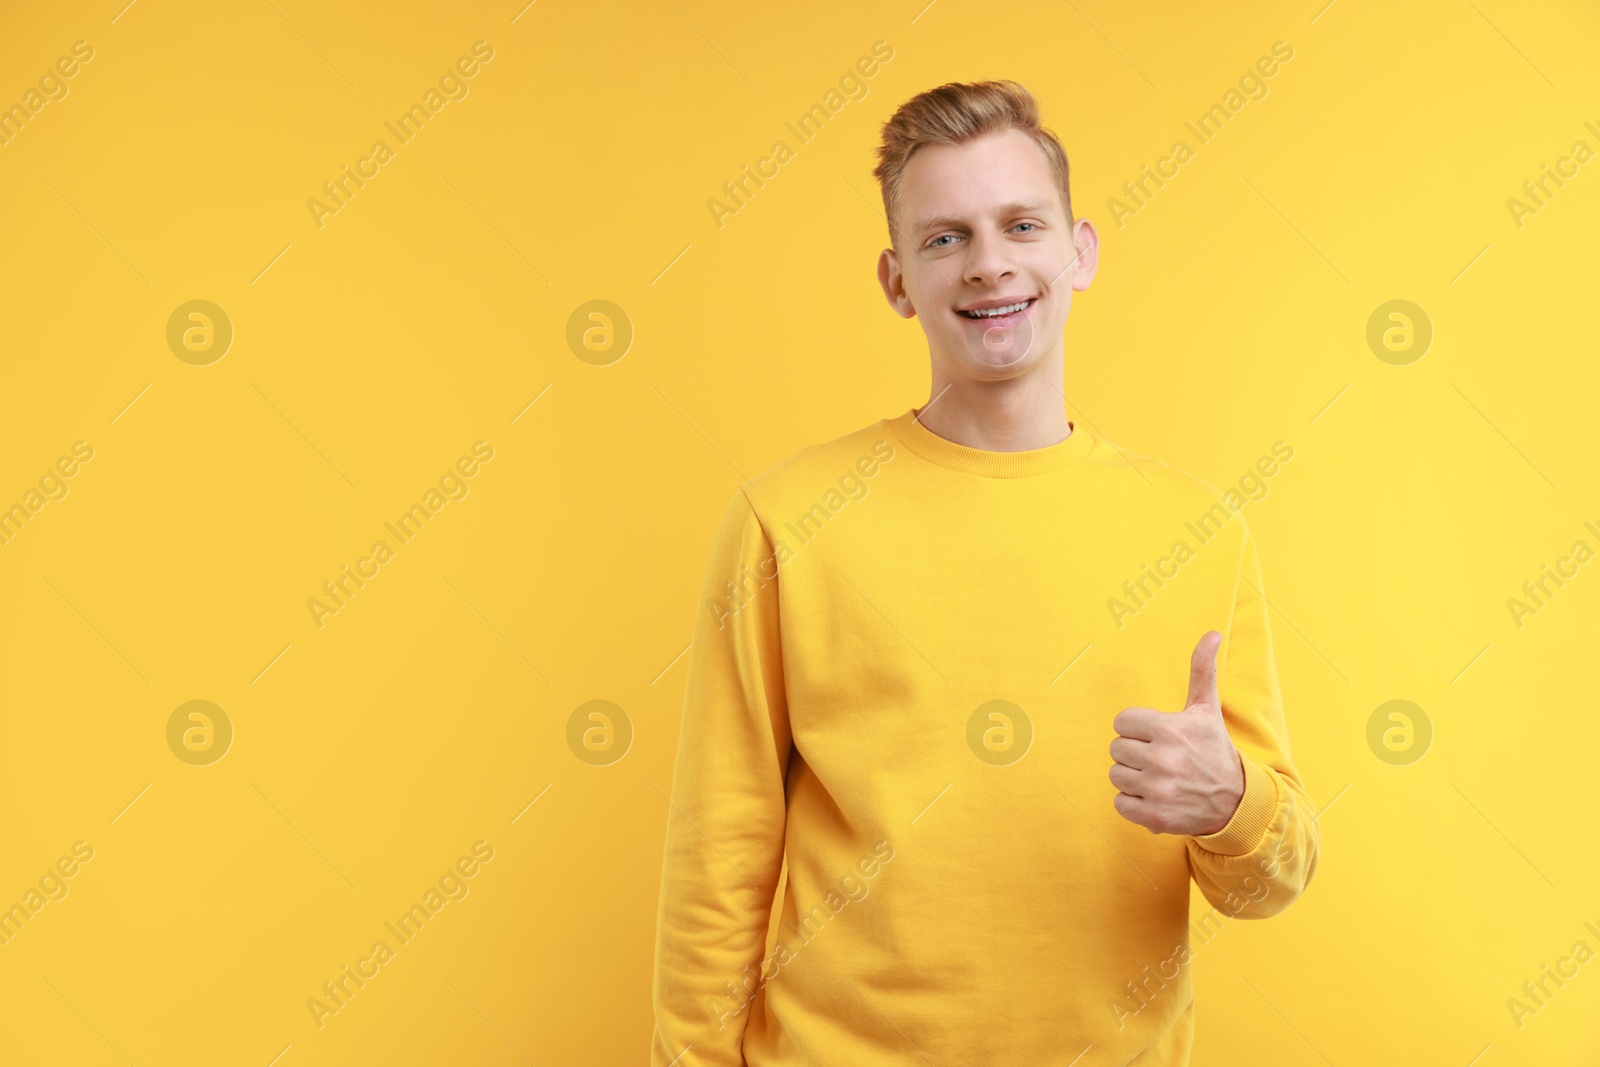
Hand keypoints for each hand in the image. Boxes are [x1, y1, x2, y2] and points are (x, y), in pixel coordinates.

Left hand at [1109, 630, 1244, 835]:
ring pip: (1115, 775)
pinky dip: (1133, 802)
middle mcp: (1162, 759)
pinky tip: (1156, 796)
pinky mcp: (1154, 816)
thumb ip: (1202, 671)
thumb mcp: (1206, 710)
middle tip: (1159, 757)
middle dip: (1134, 752)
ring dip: (1132, 777)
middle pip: (1115, 748)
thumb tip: (1212, 633)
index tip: (1157, 735)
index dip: (1137, 728)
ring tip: (1159, 777)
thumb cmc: (1214, 749)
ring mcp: (1157, 789)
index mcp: (1169, 728)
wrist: (1236, 801)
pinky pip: (1119, 803)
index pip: (1121, 722)